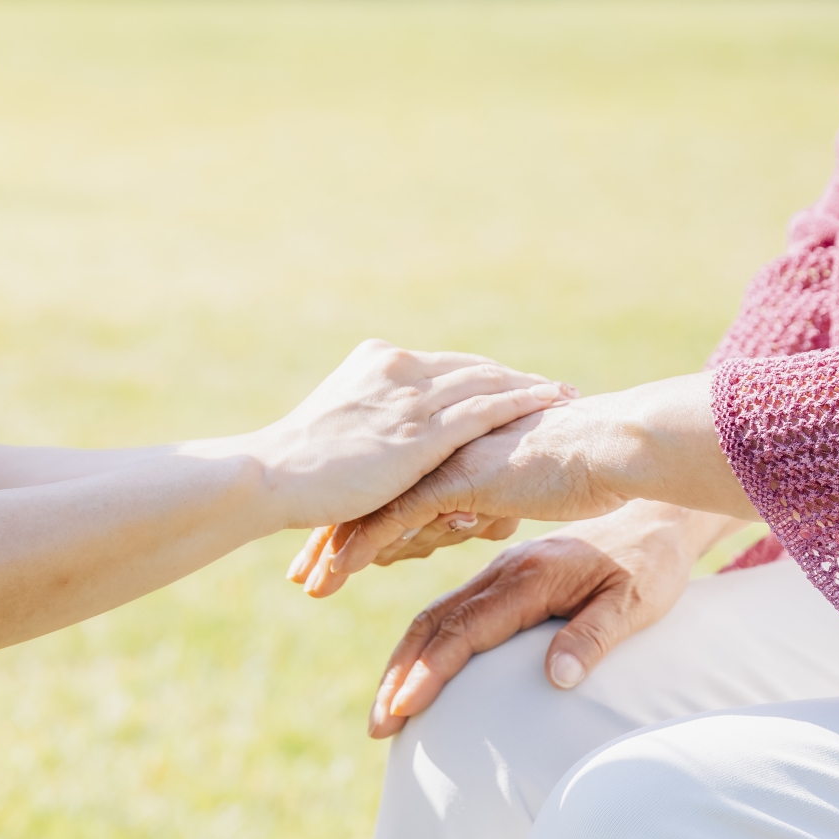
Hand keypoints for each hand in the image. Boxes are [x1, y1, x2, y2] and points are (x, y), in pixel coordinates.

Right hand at [249, 339, 574, 530]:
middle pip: (474, 369)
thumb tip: (387, 445)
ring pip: (487, 383)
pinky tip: (550, 405)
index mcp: (377, 362)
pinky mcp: (420, 432)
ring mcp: (410, 397)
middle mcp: (398, 368)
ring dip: (531, 388)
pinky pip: (485, 409)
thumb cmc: (296, 469)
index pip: (447, 366)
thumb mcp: (337, 429)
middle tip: (557, 388)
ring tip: (567, 396)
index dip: (485, 375)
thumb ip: (370, 424)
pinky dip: (522, 403)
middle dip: (516, 379)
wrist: (271, 476)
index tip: (517, 381)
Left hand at [293, 401, 627, 596]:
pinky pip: (398, 515)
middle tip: (300, 573)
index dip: (356, 516)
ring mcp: (445, 461)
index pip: (389, 482)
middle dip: (331, 534)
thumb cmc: (585, 469)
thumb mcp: (521, 488)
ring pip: (375, 505)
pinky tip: (337, 570)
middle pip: (370, 493)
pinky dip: (363, 543)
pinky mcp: (458, 478)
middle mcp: (439, 451)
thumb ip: (488, 497)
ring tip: (310, 583)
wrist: (615, 448)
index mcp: (451, 448)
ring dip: (337, 547)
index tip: (325, 548)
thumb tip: (471, 512)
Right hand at [359, 502, 743, 736]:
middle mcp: (506, 570)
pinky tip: (416, 672)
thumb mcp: (636, 602)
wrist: (657, 517)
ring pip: (436, 614)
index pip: (466, 628)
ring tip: (386, 710)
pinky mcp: (504, 576)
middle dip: (401, 674)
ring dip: (405, 661)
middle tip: (379, 726)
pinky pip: (452, 609)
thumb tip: (557, 680)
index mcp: (532, 576)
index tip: (404, 708)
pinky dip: (425, 643)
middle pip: (436, 622)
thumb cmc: (650, 565)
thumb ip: (594, 636)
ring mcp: (501, 571)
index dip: (430, 671)